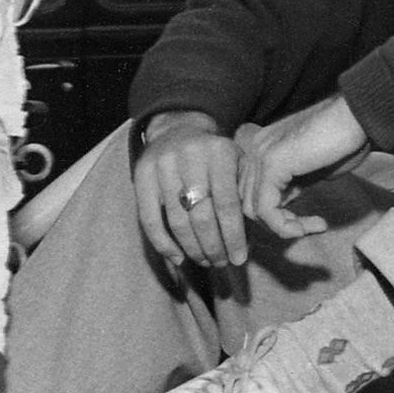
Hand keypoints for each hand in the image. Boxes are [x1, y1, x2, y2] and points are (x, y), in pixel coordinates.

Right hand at [131, 111, 252, 275]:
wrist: (178, 129)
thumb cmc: (215, 157)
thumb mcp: (237, 163)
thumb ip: (245, 193)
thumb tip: (252, 238)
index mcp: (219, 152)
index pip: (227, 205)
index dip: (234, 237)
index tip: (239, 258)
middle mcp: (190, 156)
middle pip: (202, 216)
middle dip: (213, 246)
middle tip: (221, 262)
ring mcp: (162, 165)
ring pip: (177, 221)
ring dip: (192, 249)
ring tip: (205, 261)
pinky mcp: (142, 175)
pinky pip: (149, 219)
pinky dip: (163, 244)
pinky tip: (178, 258)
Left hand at [236, 96, 367, 237]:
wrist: (358, 117)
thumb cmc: (344, 140)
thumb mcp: (311, 171)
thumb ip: (291, 185)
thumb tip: (283, 206)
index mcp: (263, 148)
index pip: (252, 193)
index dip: (277, 215)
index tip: (308, 223)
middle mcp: (255, 148)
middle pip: (248, 203)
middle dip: (279, 223)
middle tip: (311, 227)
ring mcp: (260, 154)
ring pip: (252, 210)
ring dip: (283, 228)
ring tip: (313, 226)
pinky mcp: (271, 163)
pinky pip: (265, 209)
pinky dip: (284, 226)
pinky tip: (309, 226)